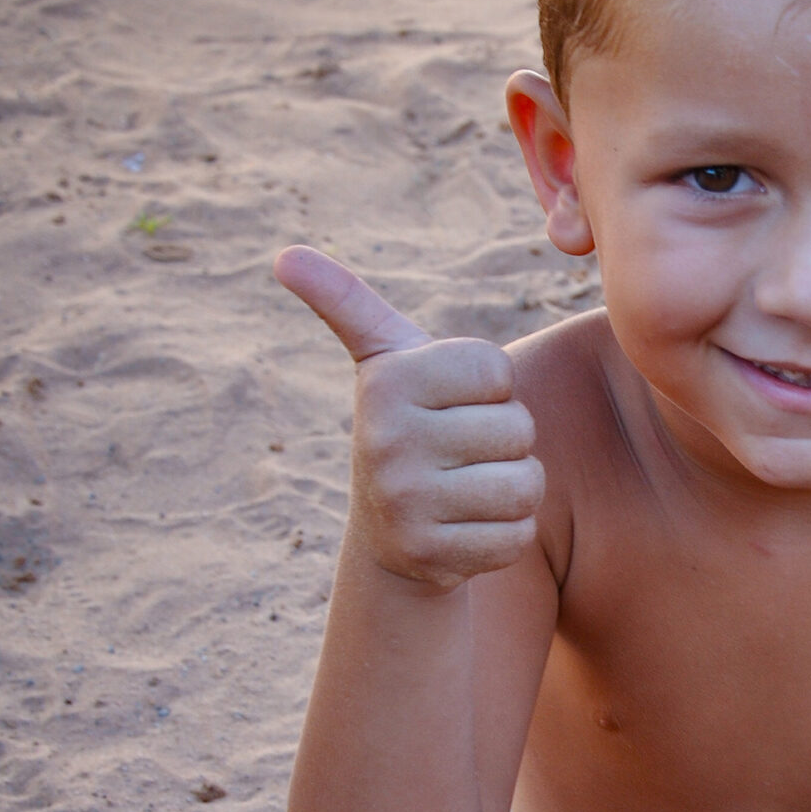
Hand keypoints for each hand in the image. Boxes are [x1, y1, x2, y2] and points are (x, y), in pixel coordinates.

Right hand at [275, 245, 543, 588]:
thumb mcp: (383, 360)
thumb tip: (285, 255)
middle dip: (506, 441)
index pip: (497, 369)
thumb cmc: (407, 425)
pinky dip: (507, 533)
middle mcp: (387, 439)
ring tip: (473, 486)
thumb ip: (348, 302)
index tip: (453, 402)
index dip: (491, 387)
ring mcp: (405, 502)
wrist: (388, 533)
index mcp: (386, 381)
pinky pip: (516, 535)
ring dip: (515, 488)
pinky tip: (469, 526)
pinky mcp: (428, 555)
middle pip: (518, 429)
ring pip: (525, 485)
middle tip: (463, 452)